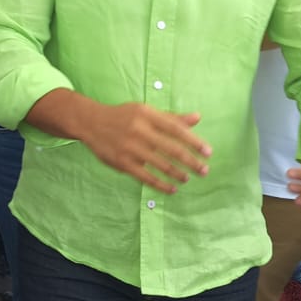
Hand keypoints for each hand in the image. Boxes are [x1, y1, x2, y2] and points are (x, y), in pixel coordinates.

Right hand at [80, 102, 211, 193]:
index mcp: (148, 115)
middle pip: (171, 149)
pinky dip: (161, 185)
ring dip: (178, 174)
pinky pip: (146, 177)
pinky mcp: (123, 163)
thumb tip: (198, 118)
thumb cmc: (124, 116)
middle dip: (191, 162)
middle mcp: (140, 130)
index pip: (176, 129)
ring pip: (160, 165)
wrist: (91, 123)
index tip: (208, 153)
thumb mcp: (146, 112)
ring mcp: (131, 148)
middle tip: (204, 170)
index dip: (194, 142)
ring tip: (187, 178)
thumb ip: (172, 117)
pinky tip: (172, 189)